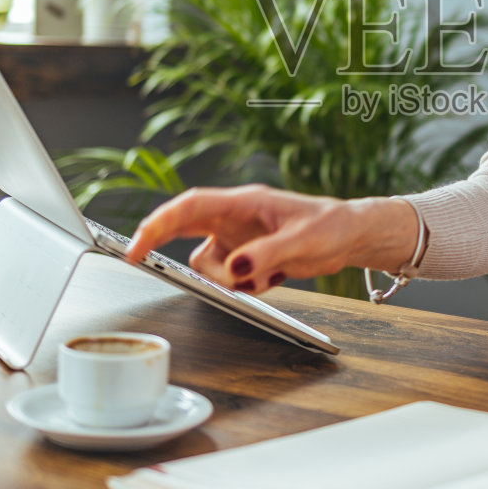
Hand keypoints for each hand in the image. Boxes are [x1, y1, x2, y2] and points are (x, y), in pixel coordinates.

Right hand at [128, 185, 420, 291]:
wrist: (350, 236)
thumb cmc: (330, 225)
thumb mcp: (302, 242)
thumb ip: (266, 255)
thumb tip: (235, 271)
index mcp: (243, 203)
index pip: (189, 207)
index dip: (158, 224)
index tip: (137, 246)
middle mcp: (234, 218)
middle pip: (183, 228)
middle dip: (162, 244)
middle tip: (139, 260)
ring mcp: (239, 239)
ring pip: (209, 265)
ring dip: (229, 280)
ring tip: (268, 275)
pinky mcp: (248, 257)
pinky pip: (230, 278)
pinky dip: (246, 285)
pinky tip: (274, 277)